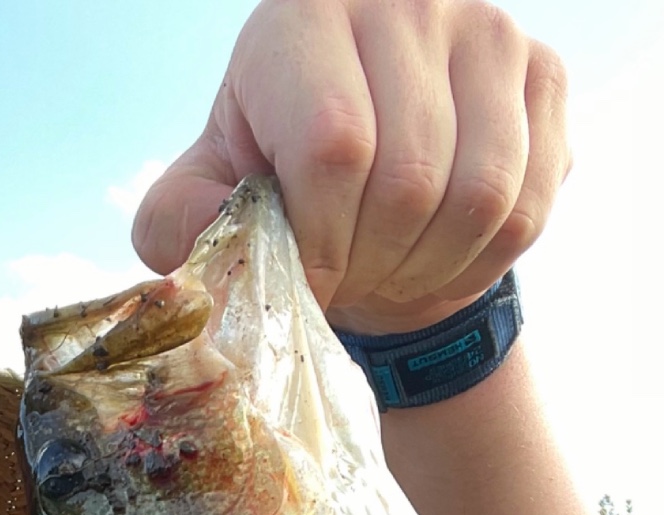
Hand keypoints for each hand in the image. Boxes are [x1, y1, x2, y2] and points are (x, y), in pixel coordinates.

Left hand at [132, 0, 570, 333]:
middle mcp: (406, 1)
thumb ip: (178, 222)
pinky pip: (527, 205)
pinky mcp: (544, 74)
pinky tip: (434, 257)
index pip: (334, 145)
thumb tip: (214, 246)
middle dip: (369, 263)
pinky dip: (477, 261)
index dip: (319, 242)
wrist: (359, 165)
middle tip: (345, 279)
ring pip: (478, 196)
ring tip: (385, 271)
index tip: (305, 278)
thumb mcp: (201, 196)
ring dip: (424, 267)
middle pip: (408, 179)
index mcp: (303, 17)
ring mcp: (487, 32)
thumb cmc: (269, 176)